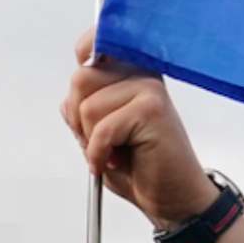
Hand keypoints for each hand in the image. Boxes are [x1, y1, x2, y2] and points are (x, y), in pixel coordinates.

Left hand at [61, 35, 218, 229]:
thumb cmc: (141, 167)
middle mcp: (142, 75)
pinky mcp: (152, 109)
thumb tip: (70, 98)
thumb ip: (84, 109)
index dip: (84, 55)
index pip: (96, 44)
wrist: (173, 197)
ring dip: (92, 140)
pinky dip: (100, 153)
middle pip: (81, 79)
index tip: (84, 80)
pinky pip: (103, 128)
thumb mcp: (99, 134)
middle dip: (78, 118)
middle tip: (100, 139)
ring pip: (87, 107)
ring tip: (116, 151)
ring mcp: (149, 89)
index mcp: (131, 74)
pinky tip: (116, 161)